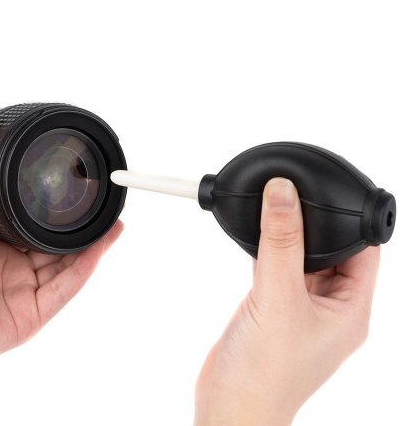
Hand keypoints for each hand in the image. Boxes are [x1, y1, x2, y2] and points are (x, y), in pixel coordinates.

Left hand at [0, 104, 123, 385]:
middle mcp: (13, 263)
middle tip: (103, 204)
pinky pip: (66, 288)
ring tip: (114, 222)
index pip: (35, 221)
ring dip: (93, 244)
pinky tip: (102, 246)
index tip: (75, 185)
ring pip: (68, 263)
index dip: (57, 206)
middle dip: (82, 225)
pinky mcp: (34, 313)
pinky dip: (86, 267)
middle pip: (58, 242)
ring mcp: (25, 289)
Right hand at [194, 177, 378, 425]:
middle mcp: (330, 307)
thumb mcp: (278, 297)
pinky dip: (268, 250)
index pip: (364, 250)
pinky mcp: (274, 307)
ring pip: (301, 258)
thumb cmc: (264, 373)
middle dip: (314, 223)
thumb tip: (283, 193)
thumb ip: (281, 242)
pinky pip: (277, 268)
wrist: (230, 405)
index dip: (349, 219)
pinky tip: (255, 239)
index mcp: (350, 309)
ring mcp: (301, 307)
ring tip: (272, 215)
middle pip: (332, 250)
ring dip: (288, 237)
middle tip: (293, 195)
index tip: (327, 191)